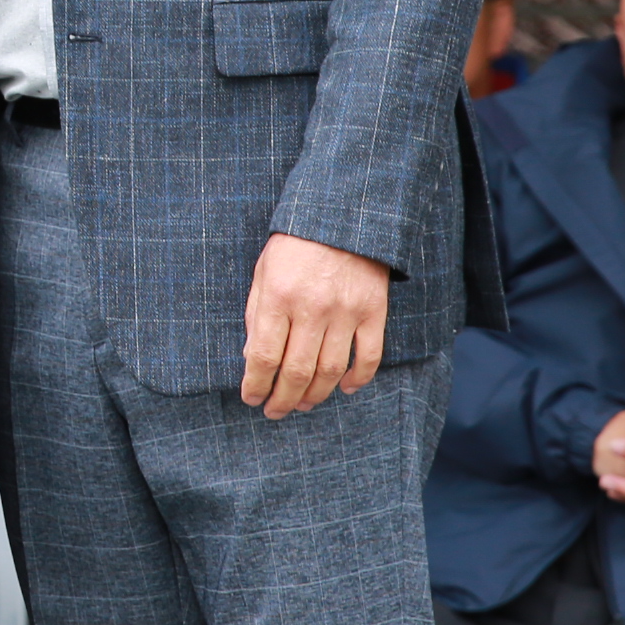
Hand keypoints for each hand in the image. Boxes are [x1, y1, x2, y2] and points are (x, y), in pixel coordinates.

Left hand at [238, 233, 388, 416]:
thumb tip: (252, 358)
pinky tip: (344, 389)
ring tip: (303, 404)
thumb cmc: (295, 244)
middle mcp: (312, 307)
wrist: (344, 213)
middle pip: (296, 371)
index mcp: (278, 296)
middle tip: (275, 411)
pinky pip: (369, 356)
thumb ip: (255, 314)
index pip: (263, 355)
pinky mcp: (373, 311)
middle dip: (282, 399)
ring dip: (315, 395)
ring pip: (330, 370)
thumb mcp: (263, 271)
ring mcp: (346, 311)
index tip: (251, 398)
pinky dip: (357, 379)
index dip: (256, 384)